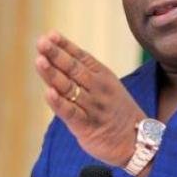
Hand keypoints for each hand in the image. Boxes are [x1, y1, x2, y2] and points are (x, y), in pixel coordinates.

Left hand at [35, 30, 145, 166]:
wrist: (136, 141)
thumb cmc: (116, 112)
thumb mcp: (108, 87)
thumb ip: (86, 75)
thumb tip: (58, 57)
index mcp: (103, 76)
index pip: (81, 57)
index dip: (65, 45)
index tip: (50, 34)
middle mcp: (98, 89)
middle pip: (73, 69)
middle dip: (56, 55)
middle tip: (41, 43)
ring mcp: (93, 107)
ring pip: (69, 88)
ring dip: (53, 74)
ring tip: (39, 60)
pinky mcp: (87, 126)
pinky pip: (71, 113)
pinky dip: (59, 103)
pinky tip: (48, 93)